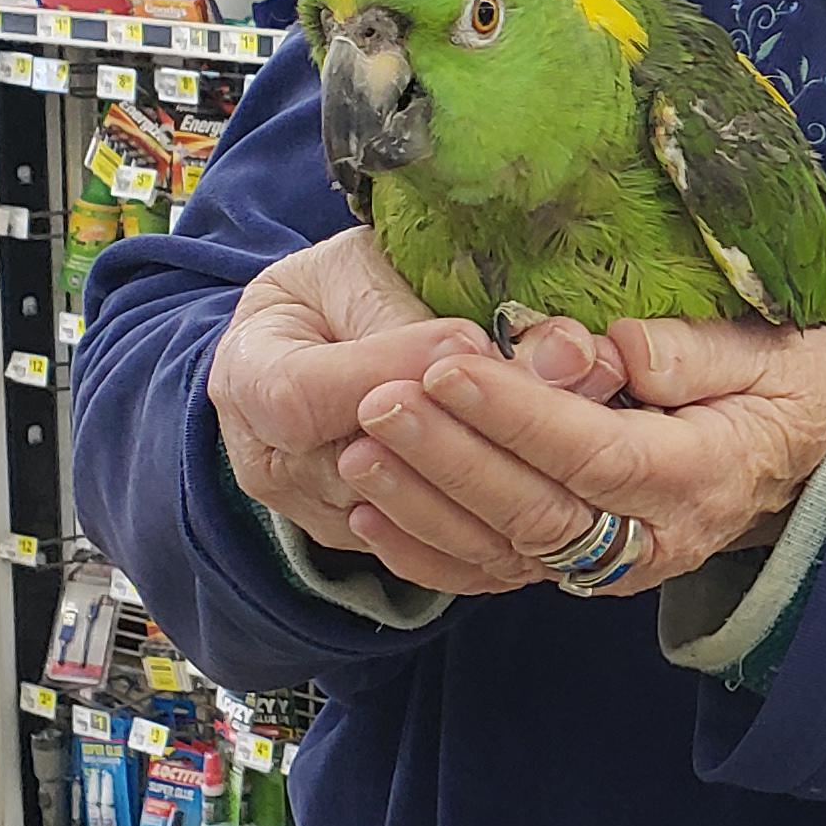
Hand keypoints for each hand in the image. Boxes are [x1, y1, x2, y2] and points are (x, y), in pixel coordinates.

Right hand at [208, 230, 622, 597]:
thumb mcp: (365, 270)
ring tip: (577, 426)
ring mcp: (323, 517)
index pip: (304, 399)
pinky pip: (446, 554)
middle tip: (561, 388)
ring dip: (506, 477)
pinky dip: (509, 519)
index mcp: (248, 377)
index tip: (466, 339)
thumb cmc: (337, 293)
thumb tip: (557, 354)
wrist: (312, 340)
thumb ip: (436, 311)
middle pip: (373, 473)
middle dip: (476, 433)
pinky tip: (563, 477)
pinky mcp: (375, 546)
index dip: (388, 371)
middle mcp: (273, 465)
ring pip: (420, 523)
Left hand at [340, 314, 825, 601]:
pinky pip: (495, 576)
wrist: (807, 460)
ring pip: (508, 551)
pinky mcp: (580, 570)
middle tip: (380, 403)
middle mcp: (652, 537)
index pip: (596, 451)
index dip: (519, 416)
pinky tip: (368, 512)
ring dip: (425, 506)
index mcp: (699, 472)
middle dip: (452, 459)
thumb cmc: (782, 386)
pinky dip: (428, 553)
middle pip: (539, 511)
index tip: (451, 367)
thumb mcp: (763, 353)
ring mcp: (613, 564)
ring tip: (360, 449)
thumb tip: (616, 347)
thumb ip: (690, 351)